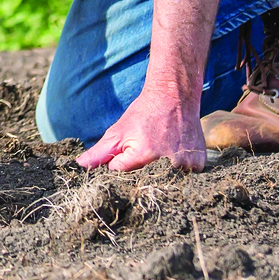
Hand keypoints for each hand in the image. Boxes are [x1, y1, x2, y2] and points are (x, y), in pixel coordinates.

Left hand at [76, 84, 206, 172]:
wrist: (176, 96)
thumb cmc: (144, 114)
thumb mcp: (118, 131)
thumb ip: (99, 153)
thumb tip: (79, 167)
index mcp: (145, 154)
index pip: (122, 175)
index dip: (119, 165)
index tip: (125, 153)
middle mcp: (168, 162)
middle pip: (145, 182)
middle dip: (139, 173)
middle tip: (145, 150)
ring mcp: (187, 164)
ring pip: (167, 183)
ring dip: (161, 174)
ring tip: (161, 152)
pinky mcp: (199, 164)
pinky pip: (185, 179)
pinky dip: (178, 172)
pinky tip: (175, 156)